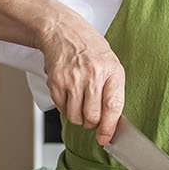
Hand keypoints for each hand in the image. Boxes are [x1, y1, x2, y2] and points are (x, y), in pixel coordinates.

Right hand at [39, 9, 125, 143]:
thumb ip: (113, 91)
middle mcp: (93, 75)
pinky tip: (69, 94)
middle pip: (92, 117)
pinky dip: (65, 108)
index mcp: (111, 71)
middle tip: (92, 117)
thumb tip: (111, 121)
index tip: (106, 138)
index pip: (113, 107)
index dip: (109, 127)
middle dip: (92, 123)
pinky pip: (61, 109)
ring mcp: (73, 79)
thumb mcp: (111, 64)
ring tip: (80, 104)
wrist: (63, 31)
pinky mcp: (56, 82)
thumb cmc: (90, 49)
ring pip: (75, 117)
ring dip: (78, 117)